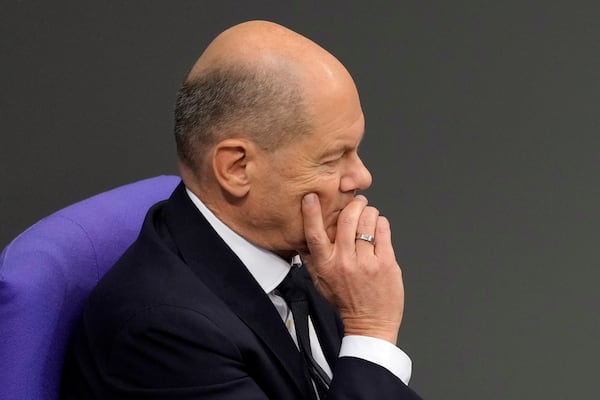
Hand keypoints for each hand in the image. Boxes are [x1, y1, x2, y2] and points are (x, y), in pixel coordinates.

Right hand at [298, 193, 404, 343]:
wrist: (370, 324)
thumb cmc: (345, 303)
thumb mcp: (320, 282)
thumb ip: (311, 260)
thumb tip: (301, 240)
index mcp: (326, 265)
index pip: (314, 233)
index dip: (311, 212)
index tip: (312, 197)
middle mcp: (344, 261)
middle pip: (346, 219)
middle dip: (353, 204)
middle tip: (357, 202)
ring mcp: (366, 262)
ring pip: (367, 220)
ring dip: (369, 212)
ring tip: (369, 215)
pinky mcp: (386, 262)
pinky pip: (383, 230)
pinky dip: (381, 223)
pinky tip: (378, 227)